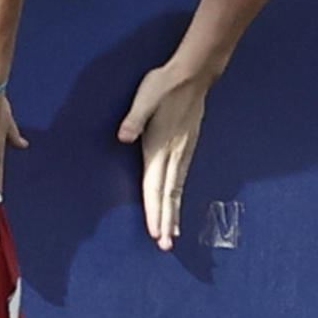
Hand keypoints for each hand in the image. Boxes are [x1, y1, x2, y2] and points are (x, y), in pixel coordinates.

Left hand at [118, 62, 211, 251]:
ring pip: (176, 189)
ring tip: (172, 235)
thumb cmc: (164, 84)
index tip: (155, 232)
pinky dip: (178, 197)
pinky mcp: (187, 147)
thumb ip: (134, 118)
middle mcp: (173, 154)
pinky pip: (181, 179)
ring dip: (173, 213)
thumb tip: (123, 136)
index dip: (154, 210)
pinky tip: (177, 205)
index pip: (155, 186)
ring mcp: (183, 152)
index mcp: (160, 147)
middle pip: (168, 194)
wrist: (193, 73)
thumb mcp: (144, 97)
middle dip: (166, 221)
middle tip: (165, 245)